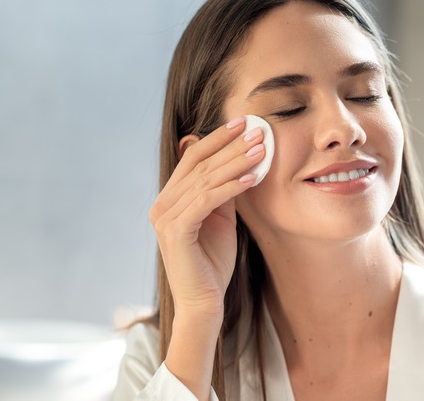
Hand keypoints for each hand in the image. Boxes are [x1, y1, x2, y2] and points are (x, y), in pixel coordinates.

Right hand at [149, 116, 264, 317]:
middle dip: (231, 145)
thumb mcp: (221, 218)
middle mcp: (162, 204)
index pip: (193, 158)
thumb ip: (223, 190)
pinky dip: (230, 187)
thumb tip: (239, 161)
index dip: (218, 138)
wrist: (204, 301)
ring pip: (205, 180)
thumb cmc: (213, 262)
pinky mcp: (175, 231)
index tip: (244, 123)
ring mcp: (165, 217)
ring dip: (236, 162)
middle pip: (199, 164)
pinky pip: (206, 201)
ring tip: (261, 150)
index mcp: (170, 198)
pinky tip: (252, 178)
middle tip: (258, 131)